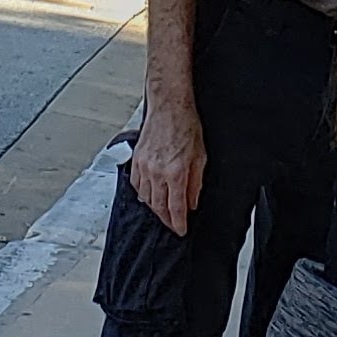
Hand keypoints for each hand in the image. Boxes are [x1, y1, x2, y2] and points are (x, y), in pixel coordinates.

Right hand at [130, 85, 205, 236]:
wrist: (169, 106)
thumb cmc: (186, 126)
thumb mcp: (201, 157)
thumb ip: (196, 183)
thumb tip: (192, 202)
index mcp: (175, 172)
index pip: (176, 208)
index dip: (179, 223)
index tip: (181, 230)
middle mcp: (157, 172)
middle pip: (159, 207)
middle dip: (167, 220)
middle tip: (173, 225)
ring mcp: (144, 166)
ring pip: (146, 198)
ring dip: (155, 209)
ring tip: (164, 213)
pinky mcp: (136, 160)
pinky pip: (136, 185)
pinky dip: (143, 195)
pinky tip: (150, 196)